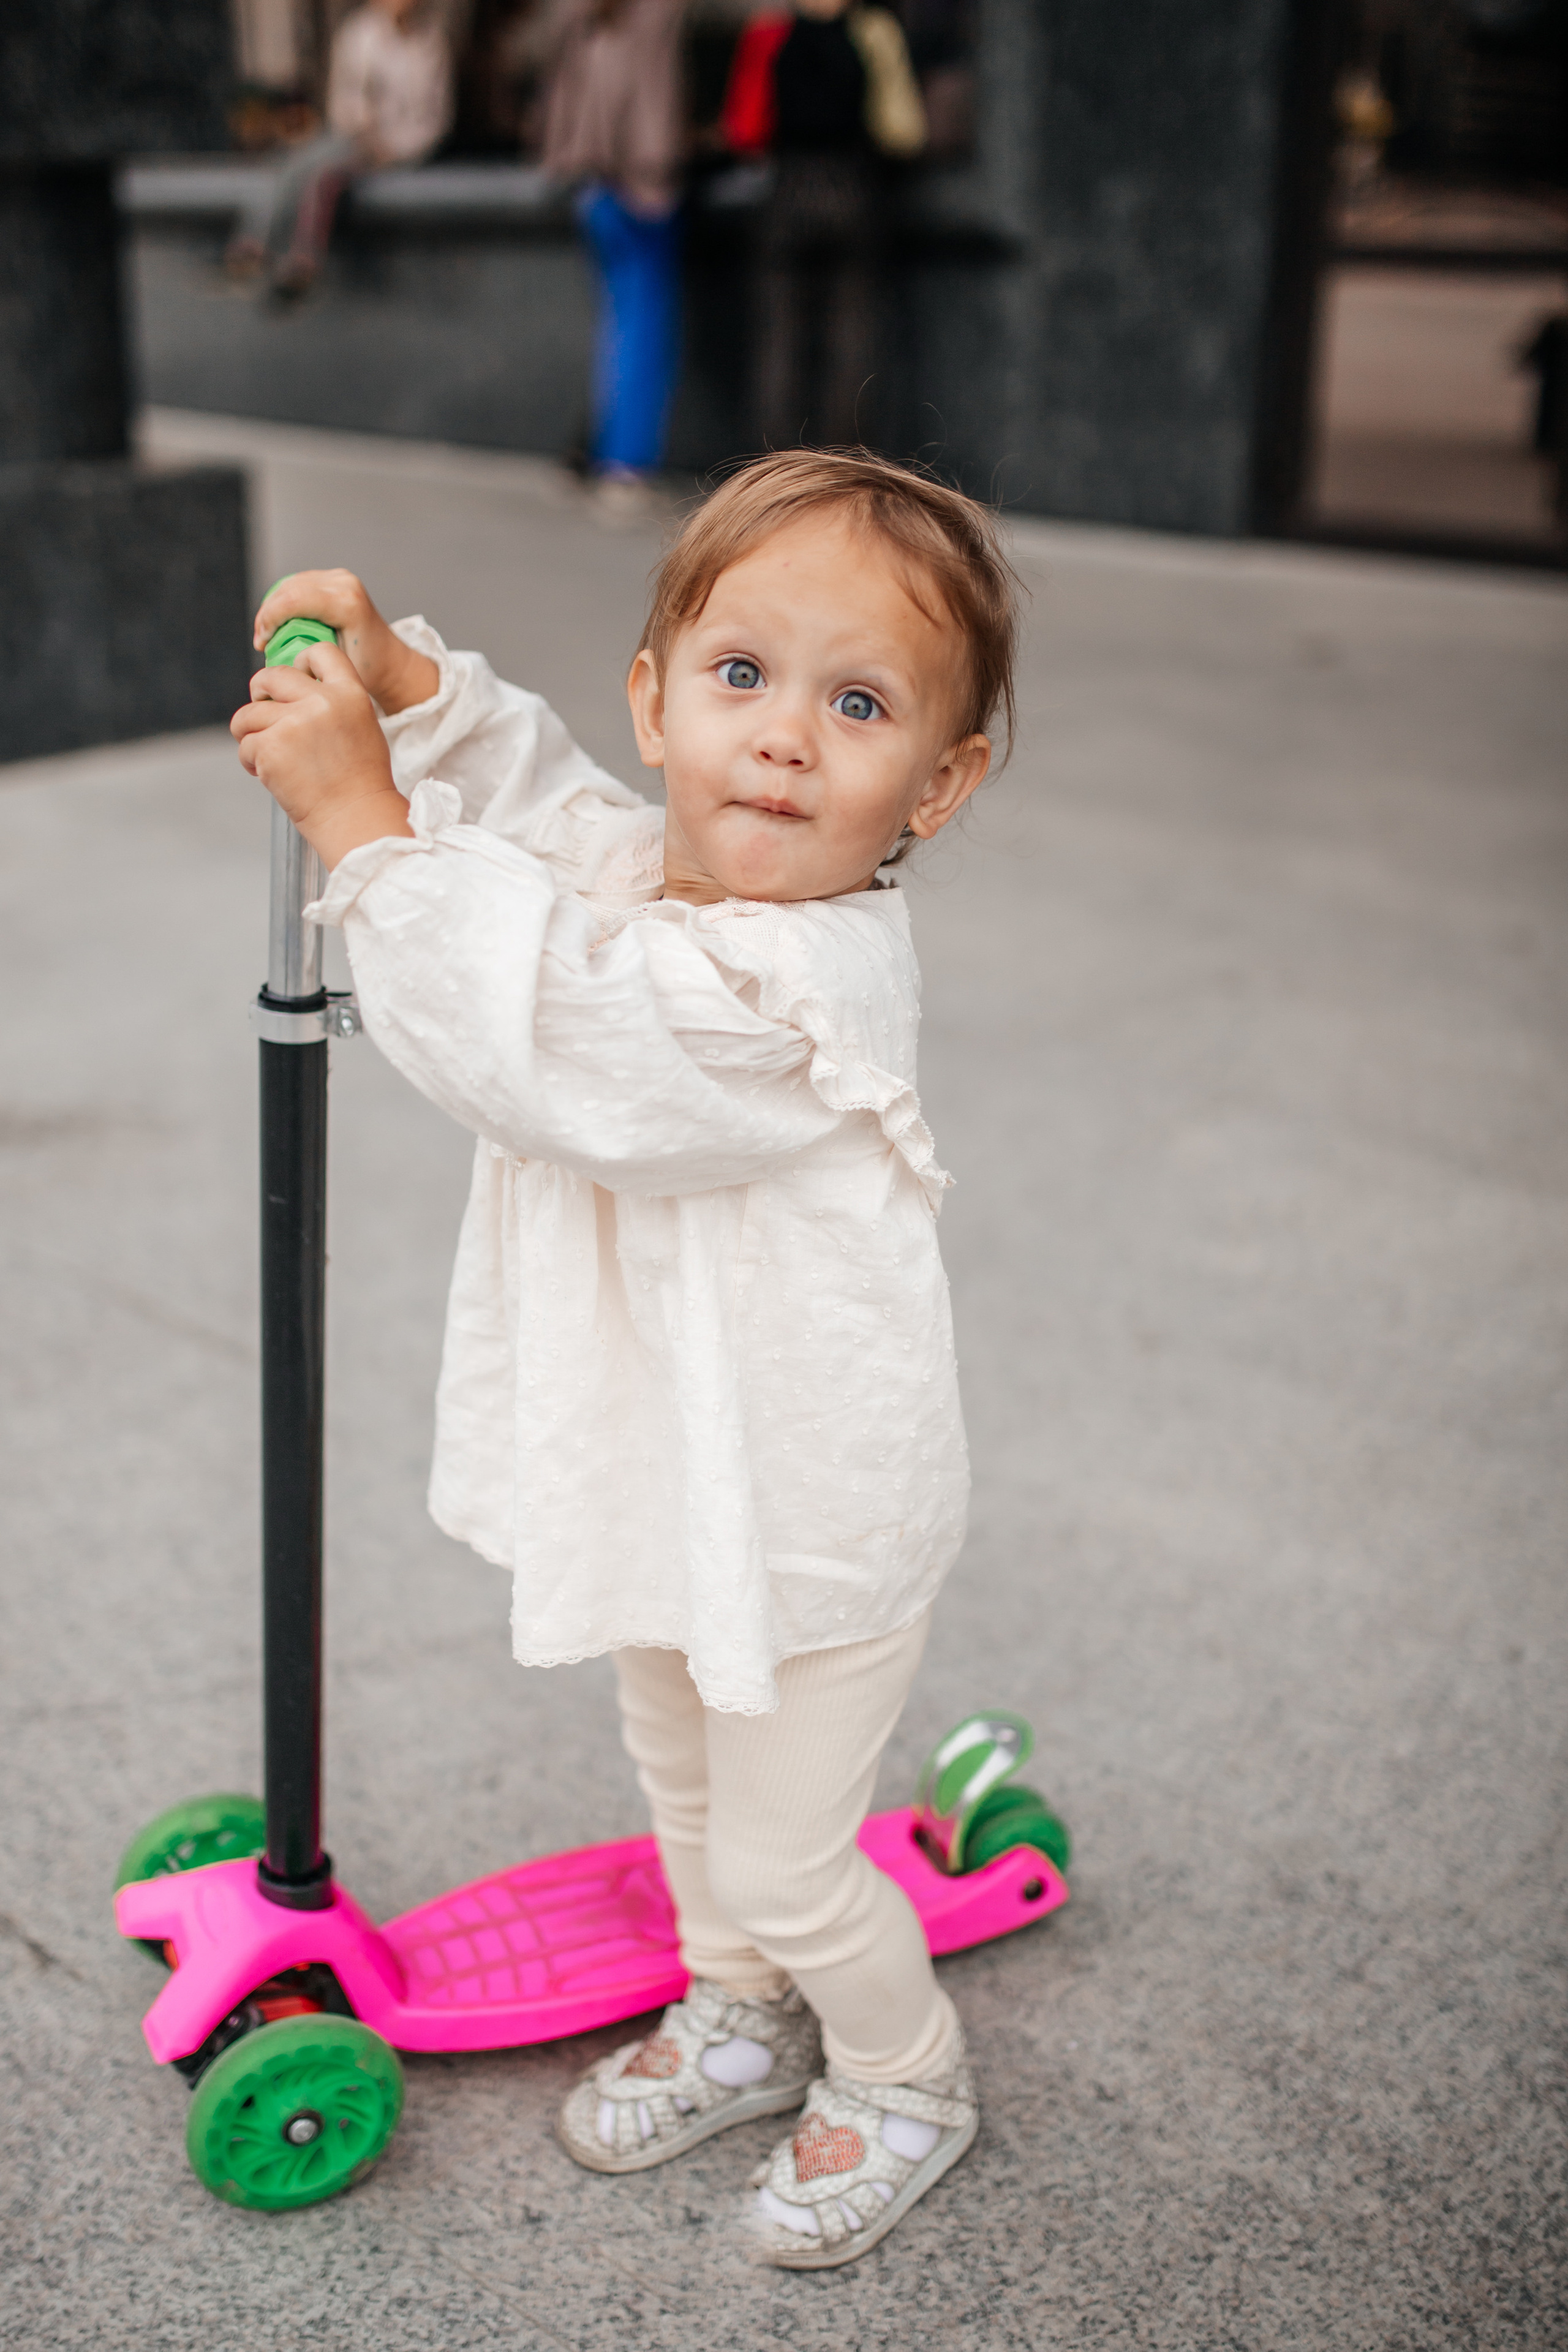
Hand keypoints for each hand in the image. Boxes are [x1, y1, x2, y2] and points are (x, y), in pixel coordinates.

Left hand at [231, 641, 412, 869]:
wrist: (355, 819)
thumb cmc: (359, 782)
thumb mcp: (361, 728)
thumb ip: (332, 703)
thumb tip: (291, 690)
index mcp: (349, 694)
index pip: (320, 652)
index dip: (299, 662)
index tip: (292, 683)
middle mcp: (322, 702)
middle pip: (271, 676)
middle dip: (259, 692)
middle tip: (261, 713)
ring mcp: (294, 723)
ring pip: (249, 714)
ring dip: (249, 733)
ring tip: (265, 755)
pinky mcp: (270, 747)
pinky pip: (245, 744)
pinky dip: (250, 760)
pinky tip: (267, 774)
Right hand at [251, 570, 438, 713]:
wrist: (390, 662)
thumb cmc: (368, 671)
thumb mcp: (335, 669)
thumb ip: (306, 660)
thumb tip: (271, 658)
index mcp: (348, 603)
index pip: (293, 600)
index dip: (269, 620)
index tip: (262, 644)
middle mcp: (345, 583)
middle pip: (288, 589)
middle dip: (267, 615)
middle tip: (261, 643)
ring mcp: (340, 577)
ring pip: (289, 584)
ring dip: (272, 608)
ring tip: (267, 635)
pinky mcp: (334, 578)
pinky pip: (298, 584)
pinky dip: (283, 602)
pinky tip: (279, 624)